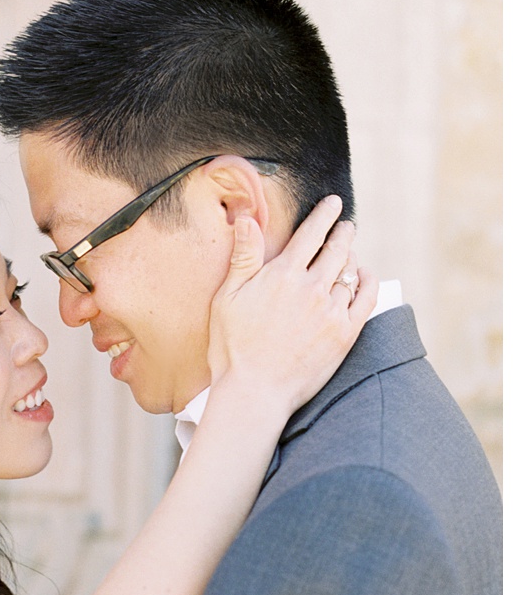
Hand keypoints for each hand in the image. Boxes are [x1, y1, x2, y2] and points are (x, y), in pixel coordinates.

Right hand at [206, 195, 376, 418]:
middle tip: (346, 224)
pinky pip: (366, 296)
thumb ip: (243, 257)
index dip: (324, 214)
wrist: (255, 391)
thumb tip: (247, 219)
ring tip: (349, 251)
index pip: (311, 233)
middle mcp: (312, 288)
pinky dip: (367, 280)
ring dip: (351, 256)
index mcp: (282, 275)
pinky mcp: (345, 332)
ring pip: (350, 271)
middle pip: (337, 248)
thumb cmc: (232, 347)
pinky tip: (363, 275)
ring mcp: (332, 310)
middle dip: (343, 232)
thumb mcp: (226, 298)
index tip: (333, 203)